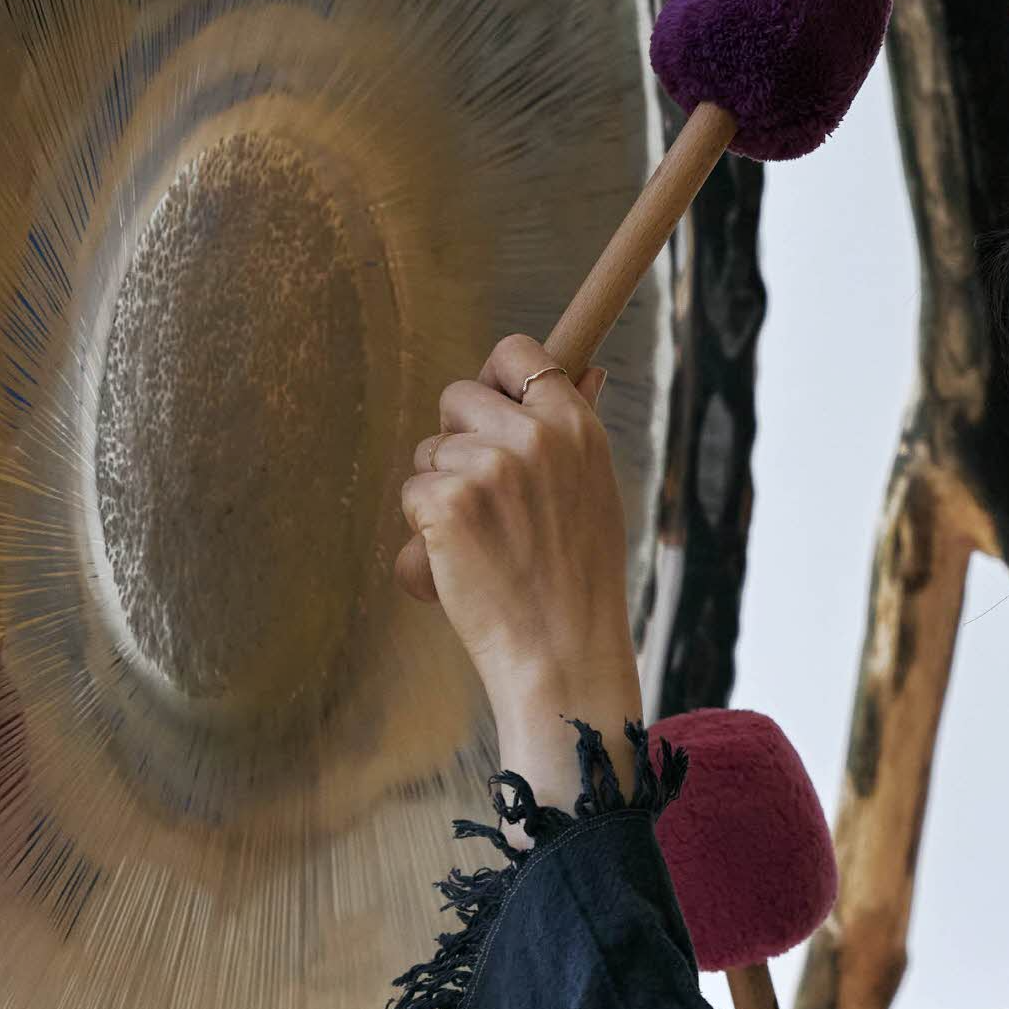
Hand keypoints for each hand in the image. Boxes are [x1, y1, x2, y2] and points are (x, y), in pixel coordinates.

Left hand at [399, 334, 638, 719]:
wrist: (563, 656)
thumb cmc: (580, 581)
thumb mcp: (597, 492)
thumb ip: (577, 429)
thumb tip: (587, 371)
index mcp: (575, 427)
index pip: (518, 353)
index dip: (495, 378)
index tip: (492, 411)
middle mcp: (532, 436)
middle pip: (456, 397)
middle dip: (457, 441)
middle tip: (486, 502)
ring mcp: (486, 467)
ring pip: (429, 454)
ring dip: (440, 494)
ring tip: (482, 545)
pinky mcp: (445, 503)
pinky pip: (411, 496)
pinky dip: (422, 536)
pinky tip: (457, 568)